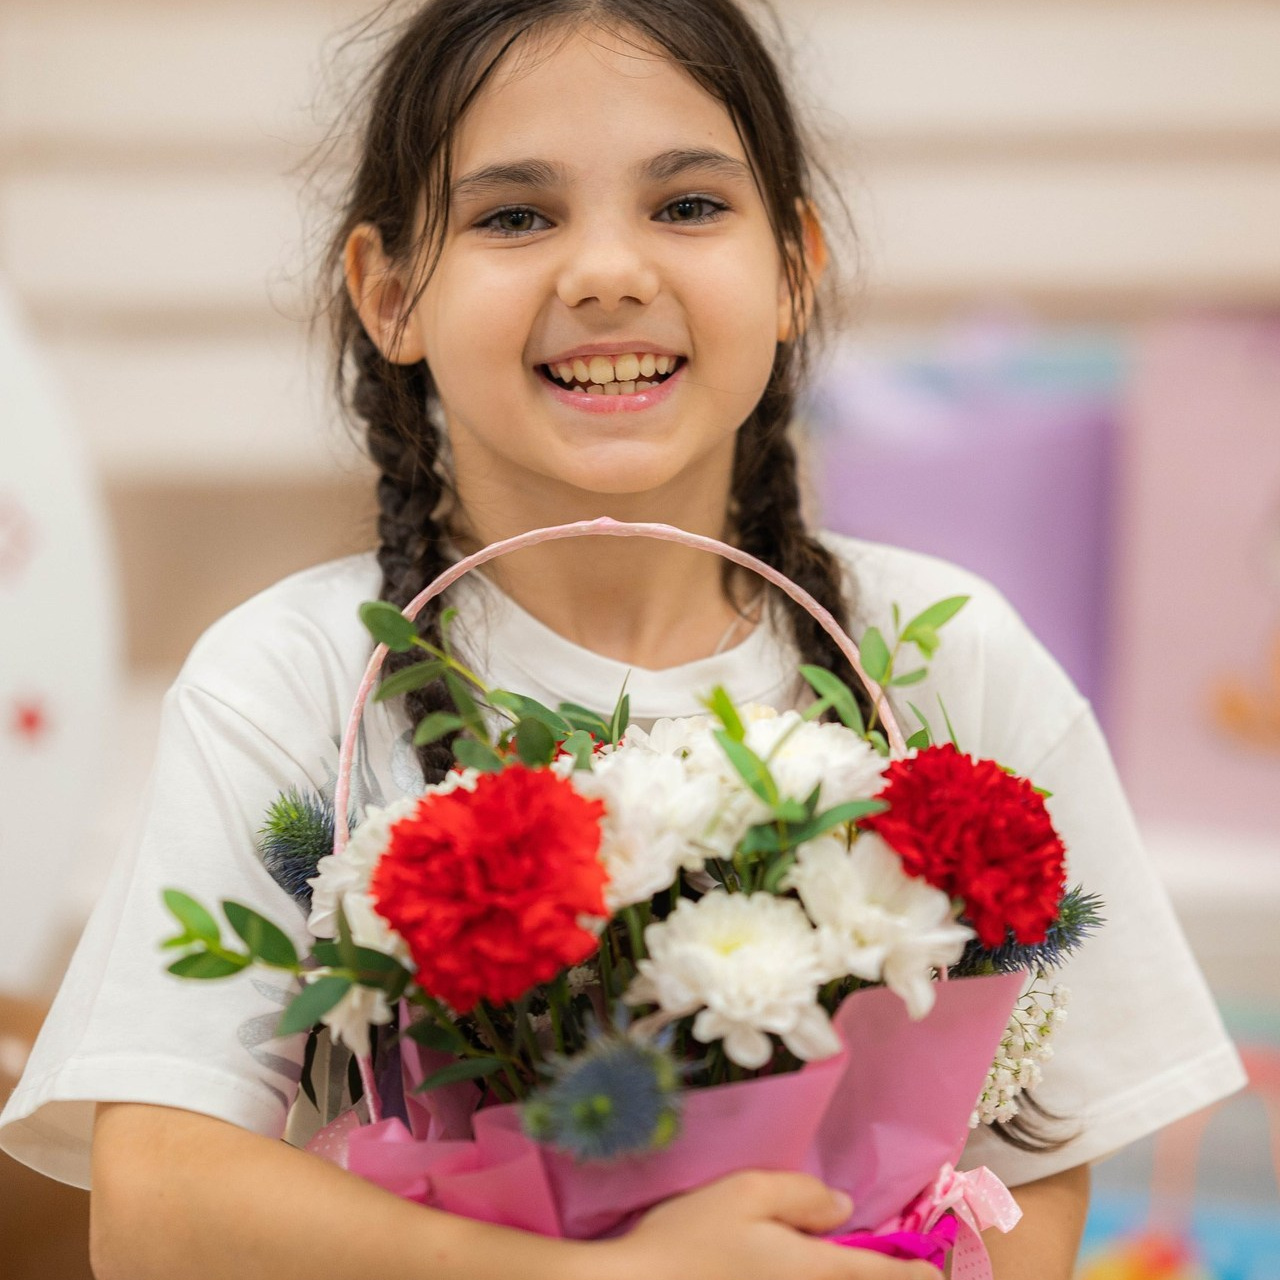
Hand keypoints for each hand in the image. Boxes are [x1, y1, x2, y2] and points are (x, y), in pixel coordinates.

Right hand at [600, 1170, 941, 1279]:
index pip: (882, 1274)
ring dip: (853, 1275)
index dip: (915, 1271)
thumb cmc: (691, 1236)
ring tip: (856, 1262)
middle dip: (886, 1277)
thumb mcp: (747, 1192)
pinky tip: (804, 1265)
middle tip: (903, 1266)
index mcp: (811, 1268)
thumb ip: (802, 1195)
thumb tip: (843, 1209)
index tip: (932, 1269)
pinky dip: (818, 1277)